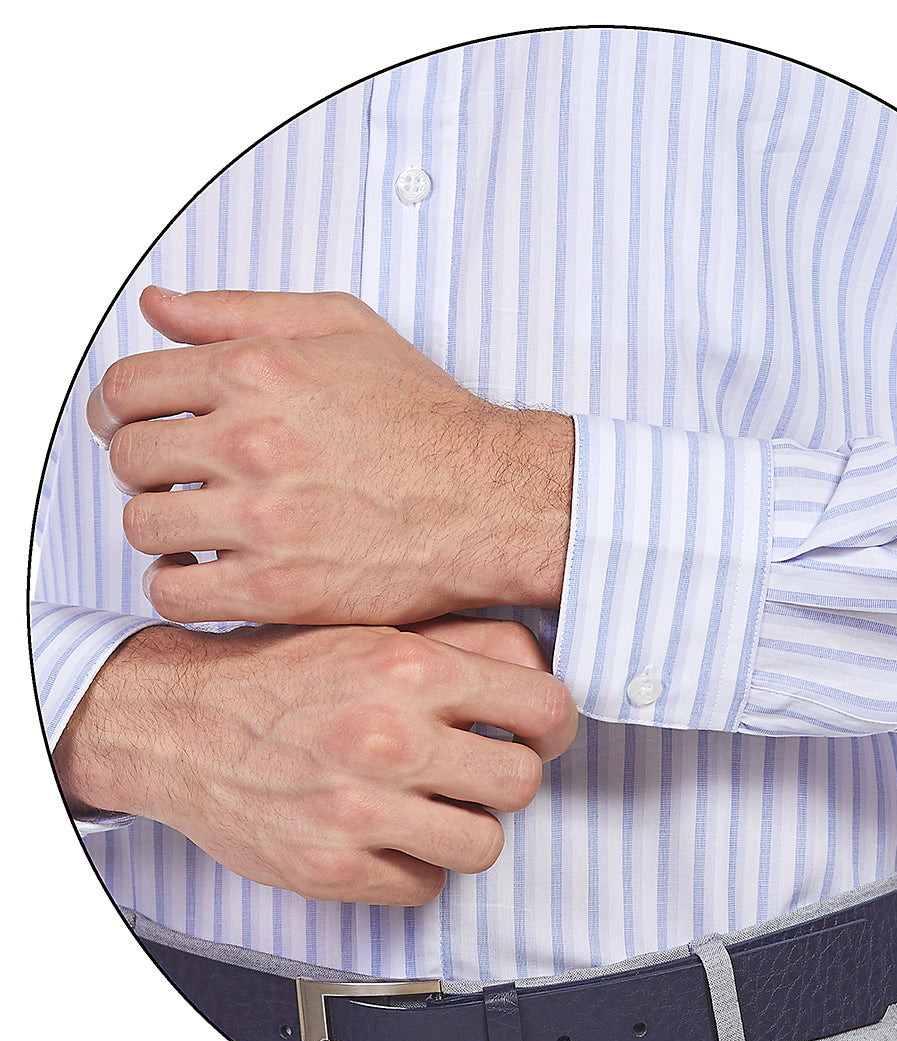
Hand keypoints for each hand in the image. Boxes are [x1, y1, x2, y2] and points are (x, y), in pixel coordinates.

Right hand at [53, 617, 576, 905]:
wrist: (180, 723)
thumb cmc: (282, 674)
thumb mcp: (375, 631)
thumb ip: (464, 643)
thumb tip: (541, 667)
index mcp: (411, 669)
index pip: (545, 707)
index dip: (553, 725)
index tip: (538, 734)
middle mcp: (391, 736)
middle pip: (524, 783)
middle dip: (510, 780)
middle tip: (481, 773)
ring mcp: (360, 807)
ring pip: (484, 845)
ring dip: (466, 829)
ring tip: (434, 807)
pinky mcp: (329, 866)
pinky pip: (424, 886)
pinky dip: (415, 868)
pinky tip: (388, 836)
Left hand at [87, 288, 574, 625]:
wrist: (491, 499)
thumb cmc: (428, 419)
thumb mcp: (346, 328)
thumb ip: (242, 310)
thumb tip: (159, 306)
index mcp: (258, 370)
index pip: (127, 387)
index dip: (118, 409)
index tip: (134, 426)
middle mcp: (251, 441)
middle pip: (128, 458)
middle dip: (141, 467)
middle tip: (173, 478)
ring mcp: (263, 518)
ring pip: (143, 526)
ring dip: (159, 526)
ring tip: (194, 526)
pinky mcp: (279, 587)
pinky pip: (175, 591)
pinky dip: (176, 584)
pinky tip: (207, 571)